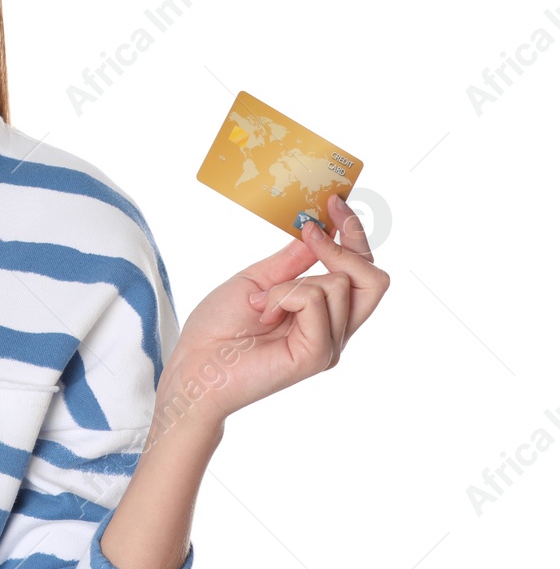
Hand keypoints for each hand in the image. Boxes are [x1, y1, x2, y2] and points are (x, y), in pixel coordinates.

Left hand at [162, 193, 389, 425]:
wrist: (194, 365)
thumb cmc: (218, 329)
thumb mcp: (257, 281)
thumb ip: (292, 261)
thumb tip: (318, 229)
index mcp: (324, 312)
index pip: (363, 271)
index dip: (355, 233)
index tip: (333, 202)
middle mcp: (335, 329)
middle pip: (373, 278)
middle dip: (344, 245)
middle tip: (309, 234)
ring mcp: (330, 344)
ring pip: (339, 283)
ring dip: (291, 282)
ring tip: (262, 305)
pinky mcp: (317, 355)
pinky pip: (315, 301)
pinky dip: (284, 296)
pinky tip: (263, 314)